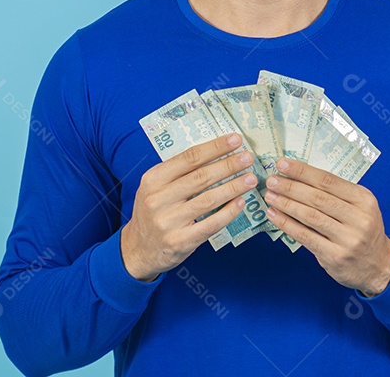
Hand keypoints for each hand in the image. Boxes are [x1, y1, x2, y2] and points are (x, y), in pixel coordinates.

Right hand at [120, 133, 256, 281]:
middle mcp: (158, 199)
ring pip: (208, 199)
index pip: (189, 158)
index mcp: (153, 179)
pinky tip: (240, 202)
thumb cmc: (153, 212)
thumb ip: (178, 172)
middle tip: (247, 158)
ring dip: (233, 187)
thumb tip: (216, 153)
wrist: (139, 249)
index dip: (215, 147)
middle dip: (228, 165)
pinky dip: (228, 212)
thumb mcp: (155, 187)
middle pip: (201, 177)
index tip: (235, 140)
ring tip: (250, 179)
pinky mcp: (180, 241)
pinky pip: (210, 224)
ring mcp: (168, 222)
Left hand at [264, 158, 389, 295]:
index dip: (303, 171)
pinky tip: (274, 216)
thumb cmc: (363, 231)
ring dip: (286, 204)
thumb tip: (299, 177)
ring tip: (270, 196)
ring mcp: (348, 239)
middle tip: (271, 180)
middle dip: (290, 187)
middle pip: (317, 198)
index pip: (328, 180)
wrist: (379, 266)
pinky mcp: (336, 257)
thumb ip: (337, 194)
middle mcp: (359, 218)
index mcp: (364, 199)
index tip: (282, 164)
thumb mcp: (360, 207)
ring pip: (310, 216)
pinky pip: (306, 237)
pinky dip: (287, 224)